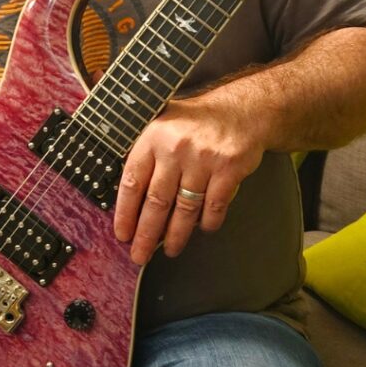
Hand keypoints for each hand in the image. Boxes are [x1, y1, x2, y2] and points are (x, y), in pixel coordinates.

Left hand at [112, 85, 265, 264]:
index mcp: (154, 137)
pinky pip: (214, 206)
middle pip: (156, 201)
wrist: (242, 111)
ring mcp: (203, 159)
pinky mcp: (228, 168)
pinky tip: (203, 228)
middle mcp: (176, 148)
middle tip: (140, 255)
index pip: (133, 182)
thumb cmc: (197, 122)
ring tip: (170, 249)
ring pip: (185, 208)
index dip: (126, 213)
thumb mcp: (164, 124)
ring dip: (176, 234)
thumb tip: (127, 194)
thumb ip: (146, 152)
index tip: (123, 234)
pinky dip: (208, 222)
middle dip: (146, 234)